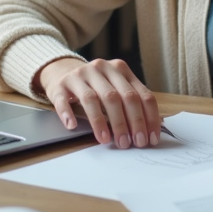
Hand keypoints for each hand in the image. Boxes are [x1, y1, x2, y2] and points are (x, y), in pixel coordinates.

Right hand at [36, 57, 161, 148]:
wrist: (63, 70)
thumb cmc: (95, 85)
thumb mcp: (116, 86)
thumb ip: (132, 101)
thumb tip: (152, 129)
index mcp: (120, 69)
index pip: (140, 94)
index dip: (148, 118)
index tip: (150, 139)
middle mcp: (101, 68)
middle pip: (119, 97)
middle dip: (127, 123)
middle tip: (129, 143)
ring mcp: (80, 75)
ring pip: (93, 99)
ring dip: (101, 122)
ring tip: (105, 140)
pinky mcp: (61, 84)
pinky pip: (63, 100)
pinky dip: (68, 113)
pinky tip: (73, 125)